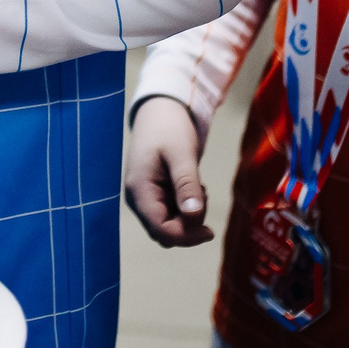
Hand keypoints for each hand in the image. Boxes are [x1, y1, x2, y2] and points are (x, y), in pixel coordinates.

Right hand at [124, 95, 213, 245]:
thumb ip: (187, 185)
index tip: (210, 230)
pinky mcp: (154, 194)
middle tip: (203, 195)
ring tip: (198, 186)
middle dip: (189, 225)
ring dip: (189, 215)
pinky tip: (193, 185)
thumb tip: (194, 217)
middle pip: (165, 232)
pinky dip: (186, 206)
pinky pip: (171, 213)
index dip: (186, 237)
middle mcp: (138, 199)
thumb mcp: (182, 154)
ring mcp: (145, 197)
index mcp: (140, 191)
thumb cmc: (169, 128)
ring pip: (170, 225)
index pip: (161, 230)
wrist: (160, 110)